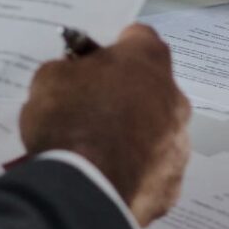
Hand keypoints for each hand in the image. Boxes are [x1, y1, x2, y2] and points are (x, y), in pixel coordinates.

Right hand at [19, 24, 191, 224]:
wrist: (81, 190)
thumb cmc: (67, 122)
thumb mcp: (49, 79)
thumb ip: (69, 71)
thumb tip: (73, 78)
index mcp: (147, 59)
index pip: (139, 38)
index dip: (115, 49)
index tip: (96, 63)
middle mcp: (174, 97)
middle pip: (152, 87)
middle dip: (128, 95)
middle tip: (94, 110)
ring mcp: (178, 143)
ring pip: (158, 132)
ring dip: (136, 136)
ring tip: (99, 153)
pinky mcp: (172, 185)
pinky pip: (154, 172)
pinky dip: (136, 174)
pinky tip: (109, 180)